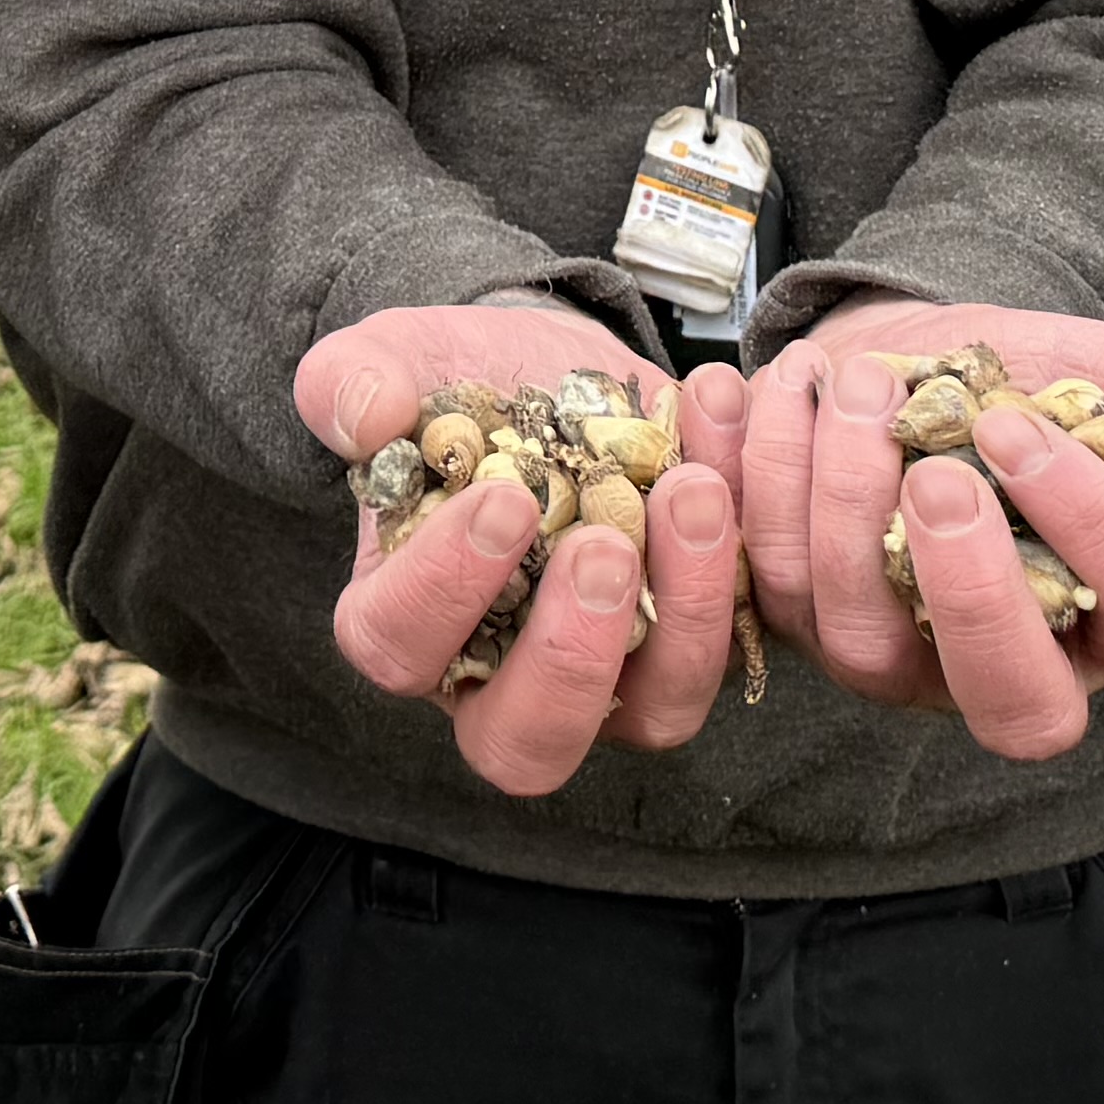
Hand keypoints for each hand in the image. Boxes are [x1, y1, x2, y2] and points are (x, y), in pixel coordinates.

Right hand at [293, 303, 749, 797]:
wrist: (560, 370)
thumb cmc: (463, 387)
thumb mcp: (403, 359)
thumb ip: (357, 377)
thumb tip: (361, 413)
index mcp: (409, 621)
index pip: (401, 647)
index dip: (445, 590)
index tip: (503, 498)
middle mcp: (508, 676)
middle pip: (528, 744)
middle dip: (569, 655)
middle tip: (603, 545)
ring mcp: (614, 673)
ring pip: (657, 710)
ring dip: (686, 612)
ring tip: (694, 490)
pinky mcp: (696, 638)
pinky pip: (737, 638)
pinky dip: (746, 551)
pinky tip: (727, 448)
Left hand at [738, 298, 1103, 762]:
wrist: (903, 358)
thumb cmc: (1025, 387)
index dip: (1095, 530)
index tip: (1021, 425)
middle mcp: (1007, 667)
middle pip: (1011, 700)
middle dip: (972, 593)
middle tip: (938, 478)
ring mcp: (896, 658)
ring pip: (862, 632)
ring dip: (844, 500)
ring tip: (848, 387)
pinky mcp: (799, 623)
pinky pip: (764, 576)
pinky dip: (754, 471)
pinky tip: (753, 388)